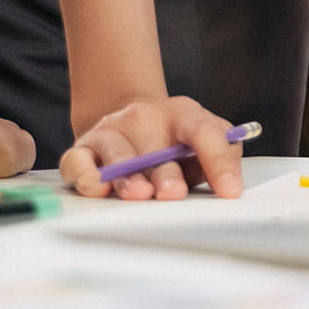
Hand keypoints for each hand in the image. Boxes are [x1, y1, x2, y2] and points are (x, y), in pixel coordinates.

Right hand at [60, 95, 243, 200]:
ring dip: (128, 175)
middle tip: (174, 193)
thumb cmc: (173, 141)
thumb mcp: (204, 140)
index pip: (205, 132)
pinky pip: (78, 160)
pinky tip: (97, 187)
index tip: (230, 192)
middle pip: (155, 145)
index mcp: (182, 114)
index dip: (219, 162)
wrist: (131, 121)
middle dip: (165, 172)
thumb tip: (230, 184)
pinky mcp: (83, 148)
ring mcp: (111, 130)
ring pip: (117, 152)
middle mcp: (143, 117)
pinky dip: (86, 174)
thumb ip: (223, 155)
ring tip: (139, 193)